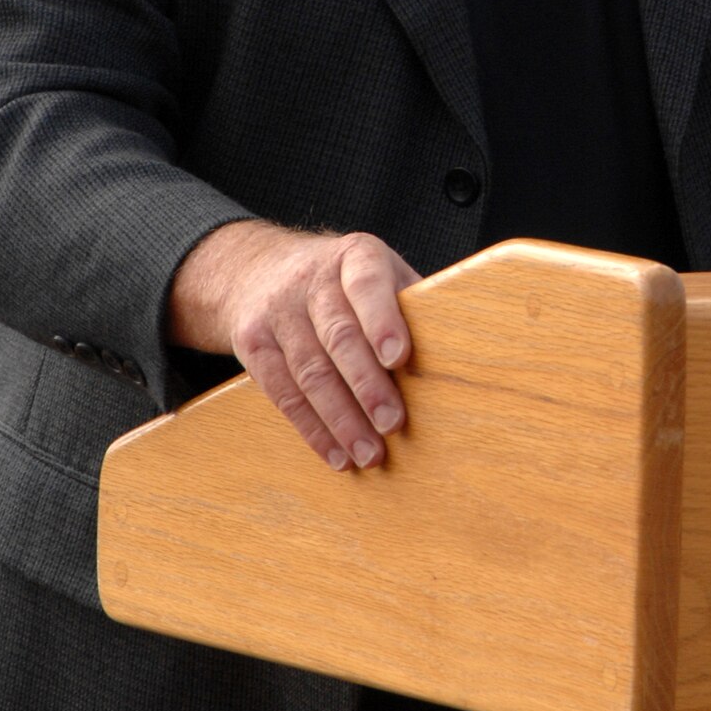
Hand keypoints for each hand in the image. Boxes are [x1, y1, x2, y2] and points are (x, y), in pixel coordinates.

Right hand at [167, 221, 418, 468]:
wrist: (259, 269)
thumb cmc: (345, 283)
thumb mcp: (379, 272)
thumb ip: (412, 304)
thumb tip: (458, 355)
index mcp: (355, 256)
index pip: (368, 284)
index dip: (382, 321)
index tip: (399, 358)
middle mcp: (310, 279)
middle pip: (338, 335)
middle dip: (367, 384)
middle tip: (392, 423)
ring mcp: (277, 311)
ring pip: (310, 371)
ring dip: (341, 419)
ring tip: (369, 454)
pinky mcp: (253, 343)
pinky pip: (283, 392)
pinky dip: (312, 429)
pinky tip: (336, 454)